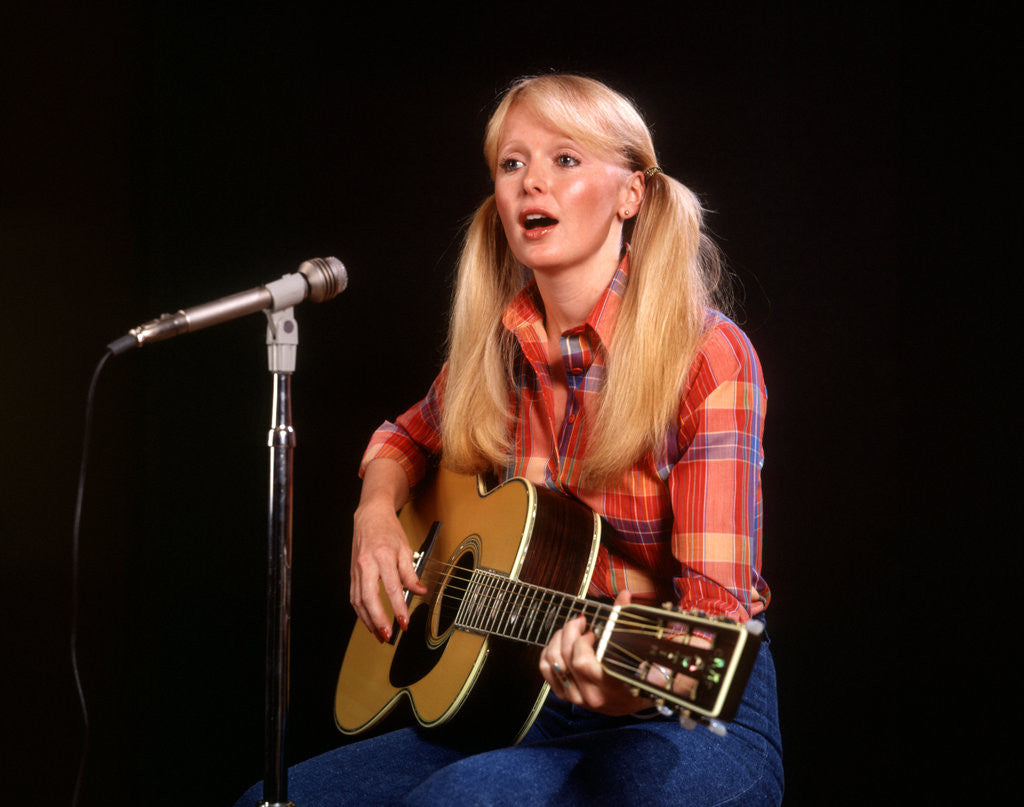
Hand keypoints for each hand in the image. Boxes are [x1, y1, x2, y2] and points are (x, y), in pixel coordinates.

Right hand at [349, 460, 426, 641]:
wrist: (370, 516)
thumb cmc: (388, 530)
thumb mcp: (405, 548)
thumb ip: (411, 573)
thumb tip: (420, 591)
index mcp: (382, 556)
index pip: (391, 588)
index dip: (398, 608)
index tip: (404, 622)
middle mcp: (366, 564)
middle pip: (369, 598)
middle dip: (378, 620)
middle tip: (388, 634)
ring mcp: (356, 570)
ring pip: (358, 601)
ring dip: (368, 620)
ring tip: (379, 634)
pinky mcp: (352, 574)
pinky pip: (354, 597)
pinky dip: (361, 612)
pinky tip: (369, 621)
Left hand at [538, 590, 651, 715]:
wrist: (633, 703)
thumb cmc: (637, 676)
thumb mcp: (637, 651)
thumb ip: (626, 622)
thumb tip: (624, 595)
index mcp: (609, 686)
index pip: (582, 662)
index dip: (581, 641)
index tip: (592, 631)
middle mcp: (590, 695)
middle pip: (566, 657)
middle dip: (570, 631)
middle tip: (580, 621)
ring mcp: (575, 697)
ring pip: (553, 661)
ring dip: (558, 639)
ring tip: (571, 630)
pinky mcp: (565, 695)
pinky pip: (545, 669)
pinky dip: (549, 651)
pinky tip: (561, 643)